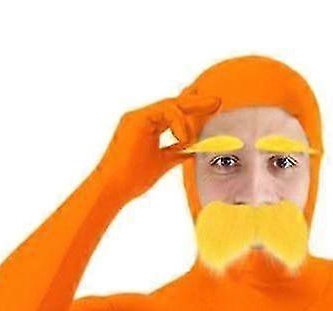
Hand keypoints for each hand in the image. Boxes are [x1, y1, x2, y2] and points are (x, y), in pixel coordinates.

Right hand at [98, 93, 221, 204]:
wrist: (115, 187)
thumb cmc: (133, 179)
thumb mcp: (162, 163)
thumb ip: (176, 154)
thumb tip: (193, 151)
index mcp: (148, 126)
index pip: (174, 112)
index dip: (193, 109)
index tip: (213, 108)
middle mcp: (143, 118)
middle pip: (174, 103)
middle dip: (197, 102)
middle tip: (218, 102)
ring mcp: (138, 117)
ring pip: (170, 105)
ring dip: (187, 119)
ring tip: (189, 139)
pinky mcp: (136, 119)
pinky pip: (165, 111)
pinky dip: (178, 124)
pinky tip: (182, 139)